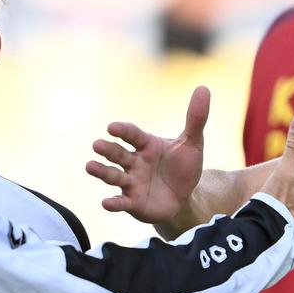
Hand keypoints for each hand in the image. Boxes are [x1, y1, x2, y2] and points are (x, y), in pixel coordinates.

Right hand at [88, 86, 210, 228]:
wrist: (186, 197)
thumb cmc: (184, 167)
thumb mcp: (193, 143)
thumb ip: (195, 119)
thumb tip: (203, 88)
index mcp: (146, 145)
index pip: (132, 135)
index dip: (123, 131)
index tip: (112, 127)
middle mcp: (134, 162)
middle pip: (118, 154)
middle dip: (107, 149)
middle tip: (97, 144)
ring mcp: (131, 183)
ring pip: (114, 176)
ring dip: (102, 172)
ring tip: (89, 166)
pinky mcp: (133, 202)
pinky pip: (121, 202)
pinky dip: (113, 203)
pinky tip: (106, 203)